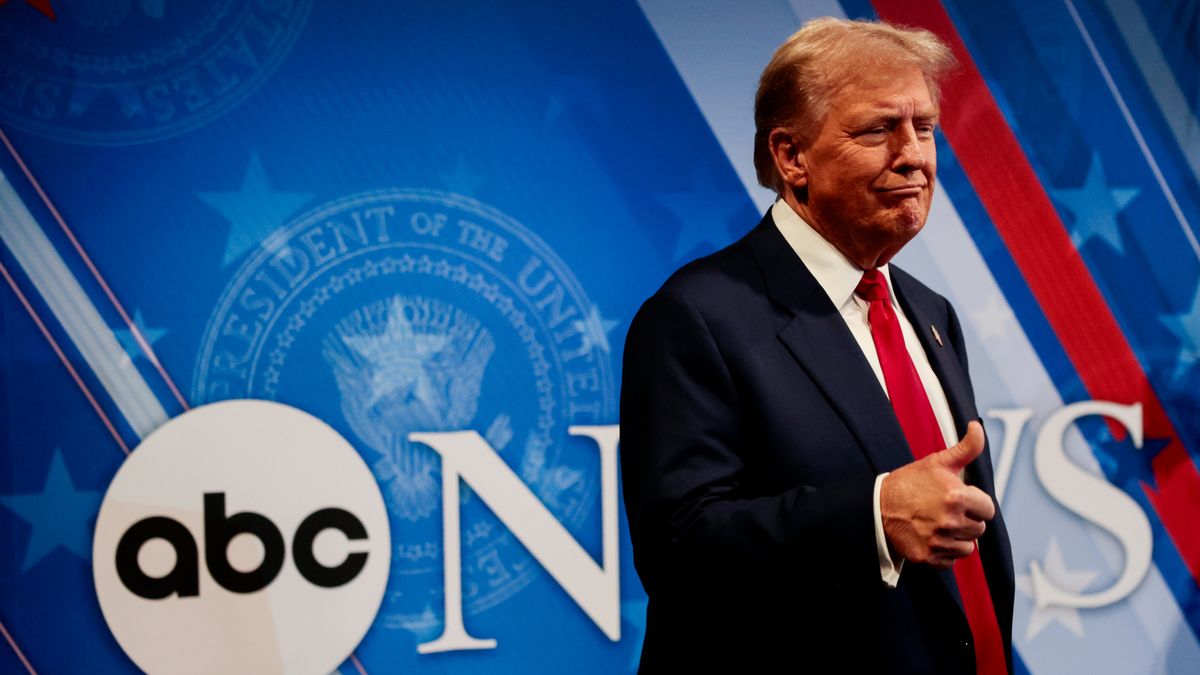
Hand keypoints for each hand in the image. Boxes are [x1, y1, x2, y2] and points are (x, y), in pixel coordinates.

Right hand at [880, 421, 994, 569]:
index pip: (988, 509)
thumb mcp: (937, 462)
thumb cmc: (910, 483)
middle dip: (967, 520)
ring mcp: (938, 542)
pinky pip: (951, 560)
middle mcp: (950, 522)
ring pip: (968, 547)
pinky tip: (931, 536)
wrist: (877, 506)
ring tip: (939, 524)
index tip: (959, 499)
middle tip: (946, 511)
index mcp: (957, 497)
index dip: (975, 503)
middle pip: (979, 529)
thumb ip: (966, 448)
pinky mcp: (928, 557)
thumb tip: (977, 426)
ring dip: (958, 538)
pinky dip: (944, 552)